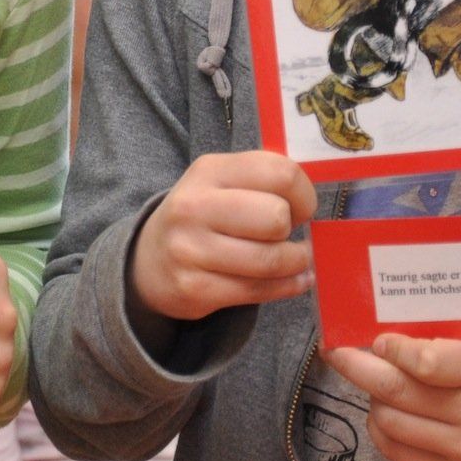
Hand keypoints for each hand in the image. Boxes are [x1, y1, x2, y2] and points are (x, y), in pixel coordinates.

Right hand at [129, 151, 314, 322]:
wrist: (148, 261)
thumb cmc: (202, 217)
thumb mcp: (220, 182)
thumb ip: (262, 180)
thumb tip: (312, 201)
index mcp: (208, 170)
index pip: (281, 173)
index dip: (304, 194)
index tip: (300, 208)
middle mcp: (194, 206)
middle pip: (276, 218)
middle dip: (293, 230)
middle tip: (286, 235)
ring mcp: (191, 250)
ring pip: (271, 259)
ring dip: (296, 263)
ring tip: (295, 259)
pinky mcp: (195, 288)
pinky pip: (260, 290)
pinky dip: (287, 287)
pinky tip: (294, 280)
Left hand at [323, 333, 460, 460]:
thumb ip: (441, 344)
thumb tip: (379, 337)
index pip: (426, 361)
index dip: (392, 349)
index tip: (376, 340)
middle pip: (395, 391)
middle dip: (355, 367)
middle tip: (334, 351)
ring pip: (387, 420)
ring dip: (372, 399)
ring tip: (379, 385)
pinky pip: (393, 449)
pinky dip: (380, 426)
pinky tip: (385, 411)